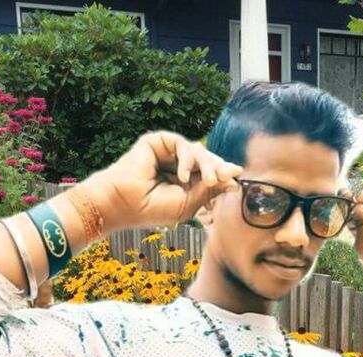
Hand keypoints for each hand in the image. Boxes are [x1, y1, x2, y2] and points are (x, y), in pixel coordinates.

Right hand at [91, 131, 243, 228]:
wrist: (125, 204)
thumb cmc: (153, 209)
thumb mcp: (188, 204)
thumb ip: (209, 190)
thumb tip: (233, 179)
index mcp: (183, 183)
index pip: (208, 175)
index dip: (223, 175)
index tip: (237, 178)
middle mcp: (176, 166)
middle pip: (206, 160)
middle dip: (218, 169)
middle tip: (228, 177)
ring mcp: (167, 154)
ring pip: (197, 151)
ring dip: (207, 165)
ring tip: (207, 180)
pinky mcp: (158, 142)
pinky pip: (182, 144)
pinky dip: (187, 159)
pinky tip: (182, 176)